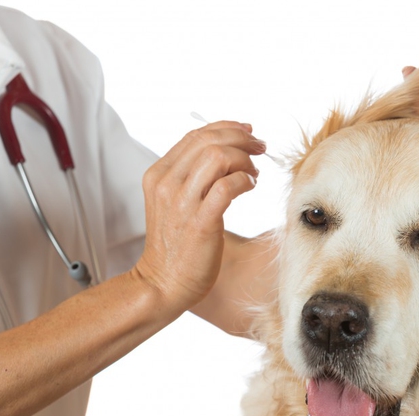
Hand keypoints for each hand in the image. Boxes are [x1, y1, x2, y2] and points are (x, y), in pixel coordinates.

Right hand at [133, 121, 265, 311]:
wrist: (163, 283)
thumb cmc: (177, 246)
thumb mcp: (176, 202)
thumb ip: (193, 177)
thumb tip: (228, 154)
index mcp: (159, 174)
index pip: (195, 136)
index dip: (227, 128)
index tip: (248, 133)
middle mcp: (167, 183)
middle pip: (209, 141)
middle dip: (241, 139)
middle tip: (260, 149)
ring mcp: (182, 202)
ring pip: (217, 157)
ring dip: (244, 160)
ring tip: (254, 174)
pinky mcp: (200, 222)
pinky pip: (226, 187)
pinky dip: (244, 181)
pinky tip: (250, 187)